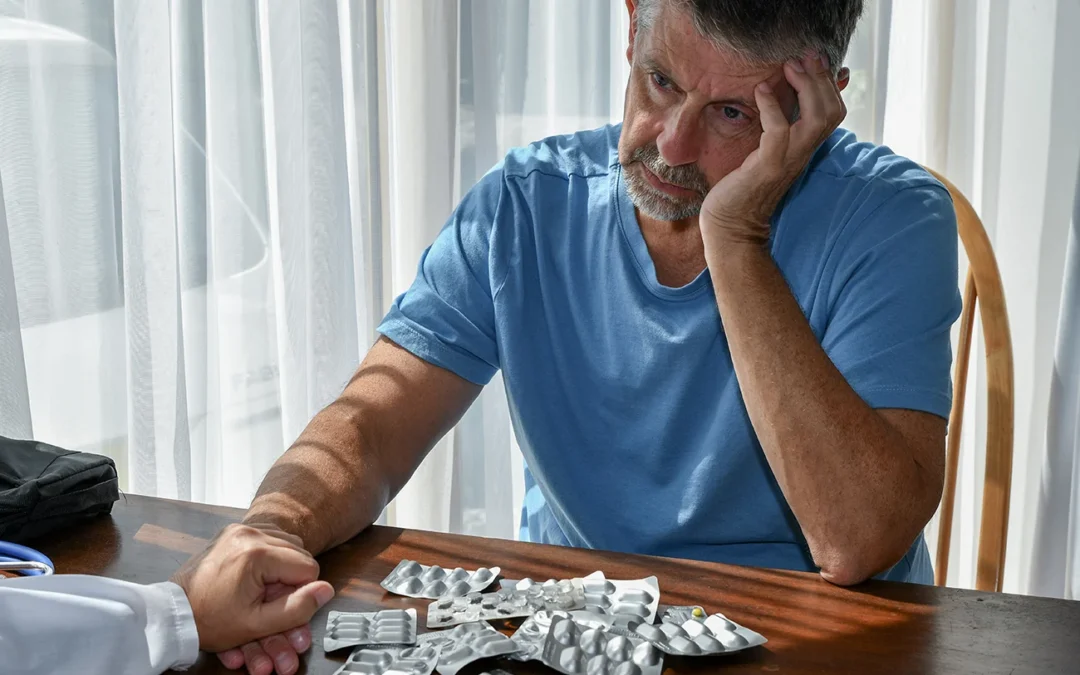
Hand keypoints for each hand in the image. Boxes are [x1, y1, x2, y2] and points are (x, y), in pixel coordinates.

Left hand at [212, 525, 318, 674]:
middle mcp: (249, 533)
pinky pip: (269, 538)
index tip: (277, 606)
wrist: (174, 613)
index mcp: (256, 554)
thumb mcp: (257, 625)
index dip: (298, 592)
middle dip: (289, 579)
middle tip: (268, 600)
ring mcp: (239, 529)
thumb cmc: (210, 620)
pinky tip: (256, 576)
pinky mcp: (233, 531)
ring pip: (287, 544)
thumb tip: (326, 591)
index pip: (308, 568)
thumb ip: (297, 609)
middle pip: (299, 553)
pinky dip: (269, 557)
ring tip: (261, 589)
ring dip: (281, 567)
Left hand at [700, 51, 847, 249]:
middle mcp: (802, 153)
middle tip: (803, 57)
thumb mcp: (767, 151)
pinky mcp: (767, 166)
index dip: (828, 84)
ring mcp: (787, 160)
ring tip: (788, 68)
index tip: (814, 60)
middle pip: (832, 111)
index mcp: (804, 148)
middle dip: (820, 79)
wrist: (731, 224)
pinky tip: (760, 92)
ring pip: (816, 119)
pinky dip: (772, 108)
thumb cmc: (744, 185)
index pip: (834, 112)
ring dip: (805, 88)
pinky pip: (779, 132)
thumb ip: (780, 128)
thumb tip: (786, 100)